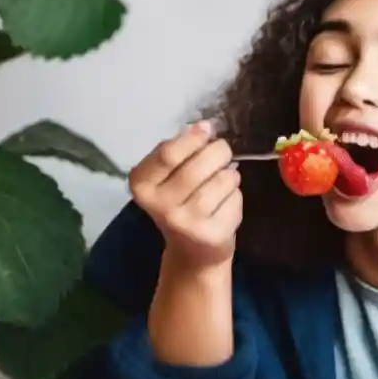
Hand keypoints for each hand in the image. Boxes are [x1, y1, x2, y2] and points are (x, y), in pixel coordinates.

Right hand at [128, 120, 241, 269]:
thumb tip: (203, 126)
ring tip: (223, 182)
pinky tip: (225, 203)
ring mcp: (185, 223)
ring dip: (229, 176)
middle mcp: (159, 206)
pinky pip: (235, 200)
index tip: (207, 128)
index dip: (193, 138)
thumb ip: (179, 151)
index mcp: (141, 184)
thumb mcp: (167, 176)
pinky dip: (236, 196)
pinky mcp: (211, 235)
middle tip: (223, 153)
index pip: (168, 154)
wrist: (192, 252)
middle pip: (198, 166)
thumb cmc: (181, 202)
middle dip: (218, 152)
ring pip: (222, 181)